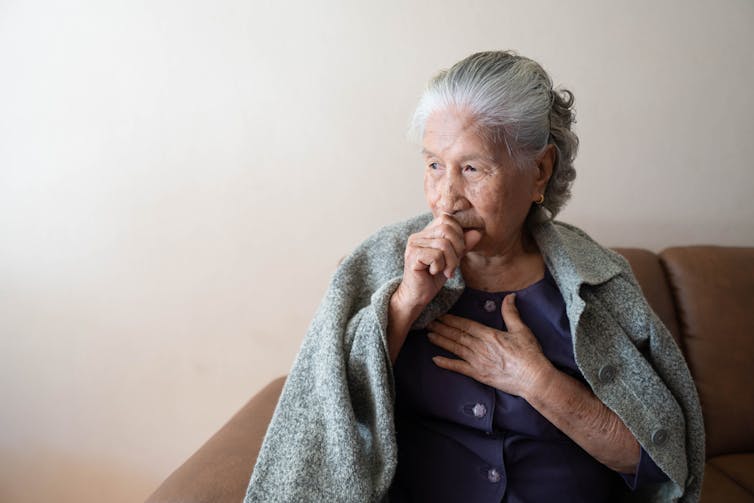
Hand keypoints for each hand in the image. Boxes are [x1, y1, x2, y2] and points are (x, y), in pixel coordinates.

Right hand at [393, 214, 482, 313]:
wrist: (418, 295)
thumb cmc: (433, 277)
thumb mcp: (453, 259)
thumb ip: (463, 245)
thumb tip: (477, 232)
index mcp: (427, 232)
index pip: (447, 219)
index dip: (458, 233)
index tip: (458, 252)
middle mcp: (418, 236)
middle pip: (446, 228)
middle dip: (457, 247)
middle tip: (454, 264)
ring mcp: (414, 245)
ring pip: (443, 244)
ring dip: (450, 261)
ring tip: (446, 271)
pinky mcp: (413, 256)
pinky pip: (436, 256)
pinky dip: (440, 266)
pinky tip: (433, 272)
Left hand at [427, 293, 553, 397]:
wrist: (533, 379)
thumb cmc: (530, 354)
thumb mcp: (521, 330)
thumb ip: (511, 313)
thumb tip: (510, 296)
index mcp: (489, 335)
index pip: (466, 324)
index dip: (451, 319)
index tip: (441, 314)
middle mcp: (480, 347)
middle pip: (457, 335)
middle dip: (441, 328)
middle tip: (428, 322)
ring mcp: (478, 362)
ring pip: (455, 348)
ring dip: (441, 341)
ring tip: (429, 335)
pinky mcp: (479, 375)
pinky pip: (459, 368)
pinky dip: (446, 363)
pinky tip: (435, 359)